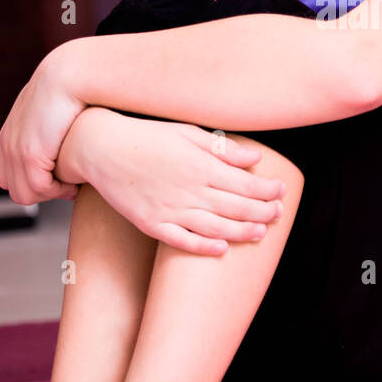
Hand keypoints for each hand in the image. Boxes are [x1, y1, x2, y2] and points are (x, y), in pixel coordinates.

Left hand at [0, 50, 86, 204]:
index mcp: (11, 133)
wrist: (69, 74)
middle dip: (41, 193)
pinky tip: (74, 184)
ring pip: (24, 194)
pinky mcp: (29, 154)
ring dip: (50, 195)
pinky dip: (57, 192)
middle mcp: (8, 144)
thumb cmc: (72, 87)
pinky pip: (39, 189)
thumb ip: (52, 121)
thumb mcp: (55, 106)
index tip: (59, 179)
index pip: (9, 175)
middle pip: (15, 188)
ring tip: (72, 188)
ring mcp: (16, 150)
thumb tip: (63, 131)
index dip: (34, 182)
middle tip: (66, 188)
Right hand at [75, 107, 287, 254]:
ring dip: (242, 232)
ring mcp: (170, 210)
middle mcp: (189, 190)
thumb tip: (255, 157)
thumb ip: (222, 148)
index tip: (281, 191)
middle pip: (237, 207)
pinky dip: (204, 247)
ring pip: (216, 228)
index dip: (268, 190)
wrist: (100, 148)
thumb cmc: (146, 136)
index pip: (246, 183)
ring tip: (261, 233)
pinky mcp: (151, 224)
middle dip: (263, 212)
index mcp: (201, 165)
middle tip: (278, 213)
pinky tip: (222, 249)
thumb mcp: (187, 132)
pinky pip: (182, 241)